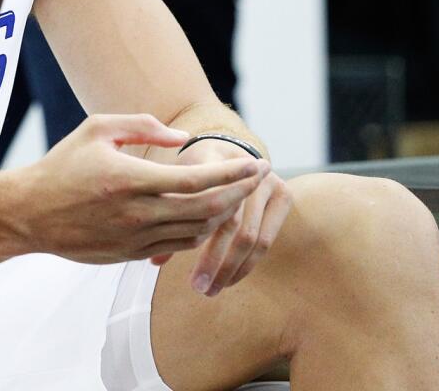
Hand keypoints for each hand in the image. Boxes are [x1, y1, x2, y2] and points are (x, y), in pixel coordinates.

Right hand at [16, 115, 268, 264]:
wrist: (30, 214)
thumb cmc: (63, 165)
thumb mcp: (96, 129)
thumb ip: (142, 126)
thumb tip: (184, 138)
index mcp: (130, 179)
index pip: (197, 179)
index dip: (233, 172)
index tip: (254, 162)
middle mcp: (137, 212)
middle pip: (207, 209)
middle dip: (240, 193)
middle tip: (258, 177)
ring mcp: (136, 238)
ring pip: (197, 231)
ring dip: (223, 214)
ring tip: (237, 195)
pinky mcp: (131, 255)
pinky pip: (178, 246)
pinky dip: (200, 231)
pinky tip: (207, 215)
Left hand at [175, 139, 290, 296]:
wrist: (230, 150)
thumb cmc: (194, 169)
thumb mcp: (178, 182)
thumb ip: (169, 215)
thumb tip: (154, 262)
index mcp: (216, 161)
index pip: (207, 204)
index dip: (195, 237)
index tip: (176, 261)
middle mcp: (246, 170)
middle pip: (231, 223)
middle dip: (214, 261)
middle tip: (199, 288)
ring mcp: (269, 182)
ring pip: (251, 236)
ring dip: (232, 268)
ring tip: (213, 289)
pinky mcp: (284, 196)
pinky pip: (266, 238)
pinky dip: (248, 263)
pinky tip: (231, 279)